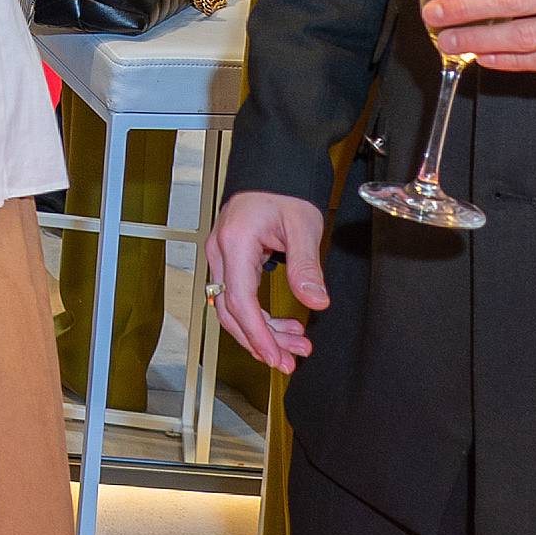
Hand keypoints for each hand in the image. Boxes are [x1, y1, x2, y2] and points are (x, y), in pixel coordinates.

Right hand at [207, 191, 331, 374]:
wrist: (273, 174)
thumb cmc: (285, 194)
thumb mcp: (303, 226)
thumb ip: (306, 266)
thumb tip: (315, 302)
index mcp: (235, 244)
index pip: (240, 300)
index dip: (257, 334)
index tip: (276, 356)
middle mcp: (220, 253)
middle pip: (231, 311)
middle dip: (261, 340)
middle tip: (290, 360)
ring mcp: (221, 258)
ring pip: (233, 309)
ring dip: (262, 332)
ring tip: (296, 345)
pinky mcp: (229, 263)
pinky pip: (238, 298)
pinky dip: (259, 318)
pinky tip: (282, 327)